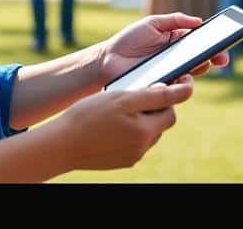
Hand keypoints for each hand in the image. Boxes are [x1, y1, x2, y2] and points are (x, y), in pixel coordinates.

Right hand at [44, 78, 194, 171]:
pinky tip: (113, 124)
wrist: (62, 144)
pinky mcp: (122, 161)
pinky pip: (135, 142)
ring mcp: (132, 155)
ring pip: (147, 132)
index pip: (170, 110)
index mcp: (145, 131)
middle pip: (160, 122)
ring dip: (142, 119)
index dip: (172, 95)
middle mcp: (142, 146)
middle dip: (154, 108)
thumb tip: (174, 89)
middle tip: (136, 95)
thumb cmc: (89, 116)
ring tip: (121, 110)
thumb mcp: (122, 98)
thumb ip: (152, 95)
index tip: (180, 81)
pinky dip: (130, 131)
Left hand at [95, 12, 229, 86]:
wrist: (108, 59)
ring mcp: (170, 74)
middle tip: (221, 58)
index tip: (225, 43)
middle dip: (215, 58)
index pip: (200, 43)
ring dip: (200, 69)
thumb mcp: (153, 23)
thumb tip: (199, 21)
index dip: (214, 44)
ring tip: (203, 63)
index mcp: (177, 42)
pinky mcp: (162, 86)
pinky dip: (183, 82)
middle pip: (202, 59)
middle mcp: (177, 59)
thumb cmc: (129, 40)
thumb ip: (175, 20)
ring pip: (192, 73)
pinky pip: (177, 86)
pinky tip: (185, 76)